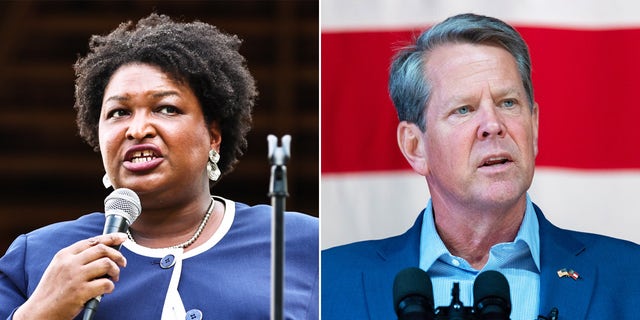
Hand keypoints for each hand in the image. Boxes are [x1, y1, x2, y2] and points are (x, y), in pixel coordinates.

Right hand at [13, 233, 127, 319]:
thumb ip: (76, 259)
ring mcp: (75, 277)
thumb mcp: (59, 268)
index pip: (92, 241)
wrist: (39, 312)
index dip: (110, 238)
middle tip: (123, 263)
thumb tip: (103, 252)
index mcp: (64, 255)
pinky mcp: (80, 291)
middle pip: (102, 250)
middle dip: (117, 255)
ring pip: (106, 264)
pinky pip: (106, 284)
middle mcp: (70, 263)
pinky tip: (107, 290)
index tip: (122, 237)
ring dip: (115, 271)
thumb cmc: (52, 291)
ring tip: (114, 278)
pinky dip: (110, 286)